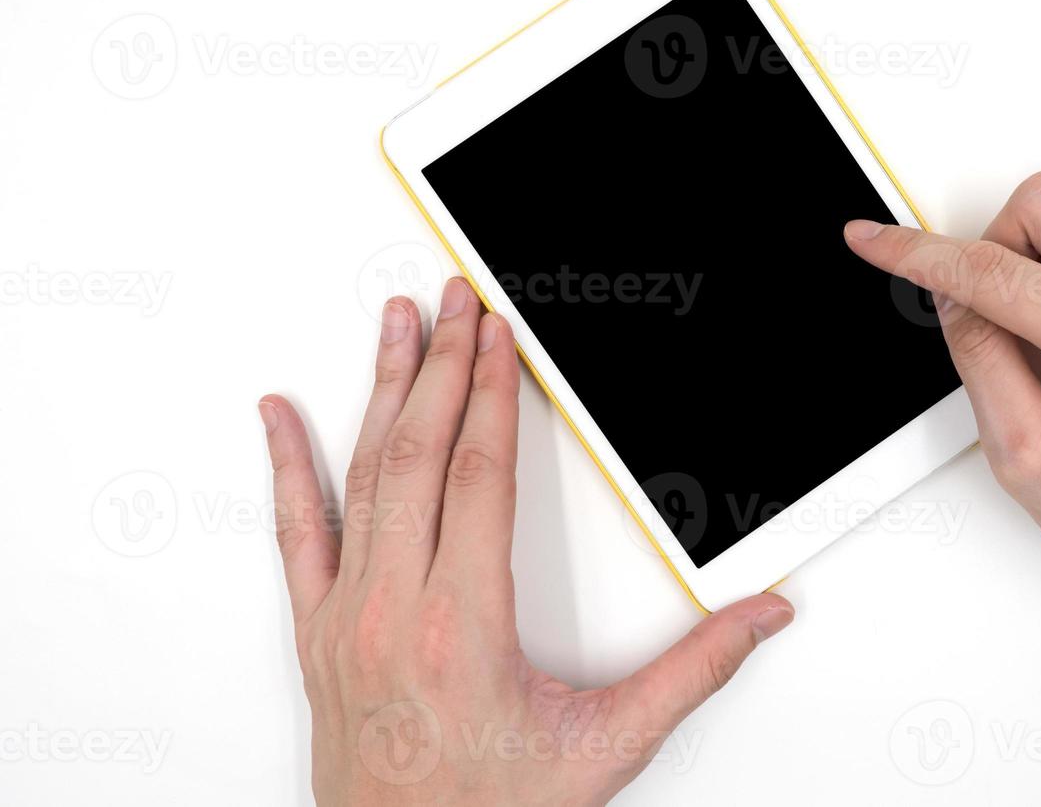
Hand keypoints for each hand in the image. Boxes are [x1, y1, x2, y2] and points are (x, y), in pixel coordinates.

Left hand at [260, 278, 793, 804]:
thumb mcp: (608, 746)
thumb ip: (692, 674)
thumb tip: (760, 620)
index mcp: (465, 625)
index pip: (479, 475)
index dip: (492, 393)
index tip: (498, 337)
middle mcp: (395, 609)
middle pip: (420, 454)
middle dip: (442, 364)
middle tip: (454, 298)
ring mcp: (347, 618)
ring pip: (363, 477)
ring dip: (382, 391)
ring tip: (395, 325)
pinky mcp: (319, 634)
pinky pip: (298, 535)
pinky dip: (288, 467)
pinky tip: (277, 417)